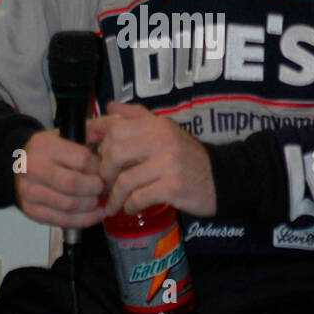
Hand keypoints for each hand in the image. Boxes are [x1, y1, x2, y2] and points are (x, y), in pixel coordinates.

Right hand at [13, 129, 105, 227]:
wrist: (17, 165)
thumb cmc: (49, 151)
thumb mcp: (67, 133)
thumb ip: (93, 129)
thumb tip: (119, 123)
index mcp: (44, 145)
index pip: (82, 159)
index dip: (100, 168)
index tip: (107, 171)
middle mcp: (33, 168)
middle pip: (75, 184)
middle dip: (97, 188)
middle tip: (106, 187)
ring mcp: (30, 191)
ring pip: (70, 205)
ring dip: (92, 205)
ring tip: (102, 199)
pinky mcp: (32, 210)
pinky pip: (64, 220)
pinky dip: (85, 219)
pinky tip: (95, 213)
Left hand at [86, 101, 216, 217]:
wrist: (222, 178)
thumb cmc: (187, 156)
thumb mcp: (165, 130)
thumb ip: (137, 116)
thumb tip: (109, 106)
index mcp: (157, 124)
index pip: (114, 127)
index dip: (96, 143)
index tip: (91, 157)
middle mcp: (162, 139)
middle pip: (114, 152)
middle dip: (104, 171)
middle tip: (105, 182)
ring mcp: (169, 163)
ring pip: (125, 179)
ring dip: (115, 195)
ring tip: (115, 201)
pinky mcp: (174, 187)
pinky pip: (139, 198)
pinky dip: (130, 205)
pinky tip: (131, 207)